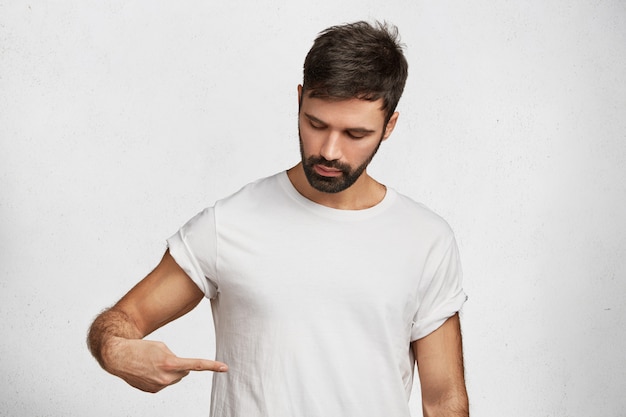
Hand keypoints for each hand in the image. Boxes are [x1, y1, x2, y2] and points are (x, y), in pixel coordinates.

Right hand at [104, 337, 227, 392]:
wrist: (118, 356)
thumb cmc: (140, 348)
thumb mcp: (162, 346)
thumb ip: (175, 358)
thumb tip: (180, 371)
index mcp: (170, 363)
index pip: (195, 365)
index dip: (211, 366)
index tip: (224, 367)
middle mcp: (165, 377)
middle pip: (184, 371)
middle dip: (179, 365)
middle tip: (164, 358)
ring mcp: (159, 386)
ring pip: (175, 378)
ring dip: (169, 371)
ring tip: (153, 364)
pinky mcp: (152, 391)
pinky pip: (164, 383)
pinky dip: (160, 377)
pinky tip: (148, 371)